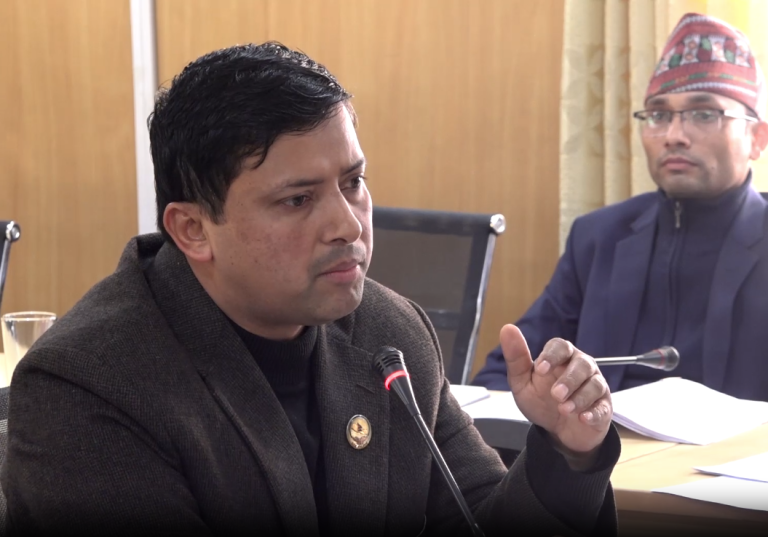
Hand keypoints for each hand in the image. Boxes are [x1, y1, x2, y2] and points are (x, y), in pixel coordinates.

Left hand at [501, 324, 611, 460]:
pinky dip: (594, 412)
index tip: (540, 369)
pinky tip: (583, 418)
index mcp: (561, 357)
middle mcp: (581, 367)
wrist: (557, 431)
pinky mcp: (604, 407)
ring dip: (580, 397)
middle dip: (569, 379)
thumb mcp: (522, 382)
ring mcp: (595, 387)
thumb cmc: (541, 400)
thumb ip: (516, 358)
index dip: (552, 355)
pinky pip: (603, 406)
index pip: (561, 346)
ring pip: (595, 384)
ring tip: (564, 409)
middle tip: (556, 394)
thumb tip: (507, 328)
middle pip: (582, 364)